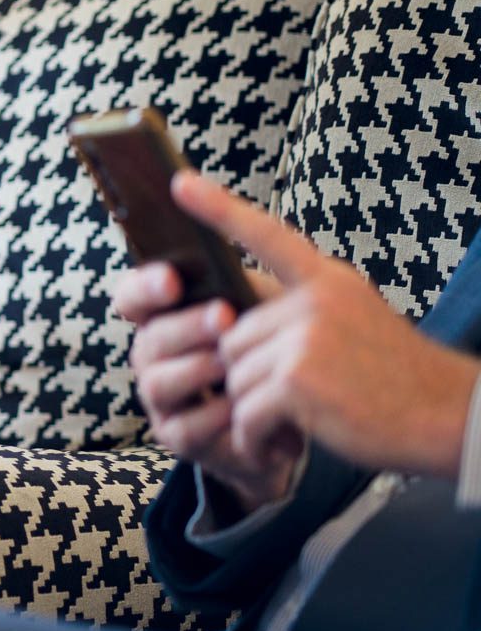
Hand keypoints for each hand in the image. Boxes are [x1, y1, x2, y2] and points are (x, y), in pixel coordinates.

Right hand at [115, 257, 299, 508]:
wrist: (293, 414)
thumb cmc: (272, 348)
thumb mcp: (260, 307)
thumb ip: (239, 280)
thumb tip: (231, 228)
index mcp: (166, 316)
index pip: (132, 297)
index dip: (144, 287)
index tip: (174, 279)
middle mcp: (154, 355)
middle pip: (149, 338)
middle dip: (186, 326)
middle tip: (225, 316)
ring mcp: (162, 398)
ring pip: (159, 381)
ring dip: (197, 368)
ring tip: (234, 361)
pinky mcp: (178, 437)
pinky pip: (186, 425)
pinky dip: (216, 414)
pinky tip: (247, 404)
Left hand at [178, 172, 478, 481]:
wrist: (450, 420)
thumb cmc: (399, 380)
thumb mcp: (357, 322)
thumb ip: (302, 312)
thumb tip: (232, 324)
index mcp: (328, 282)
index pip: (268, 236)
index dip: (220, 209)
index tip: (180, 183)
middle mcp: (314, 302)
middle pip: (232, 338)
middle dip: (250, 378)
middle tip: (289, 406)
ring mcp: (305, 339)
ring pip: (234, 377)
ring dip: (253, 412)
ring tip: (293, 428)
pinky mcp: (296, 382)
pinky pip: (244, 413)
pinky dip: (255, 440)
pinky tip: (280, 447)